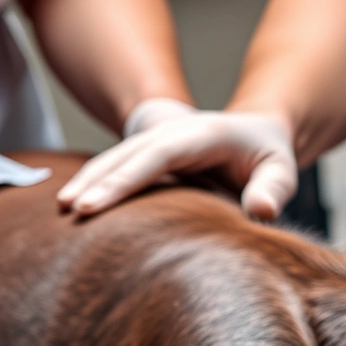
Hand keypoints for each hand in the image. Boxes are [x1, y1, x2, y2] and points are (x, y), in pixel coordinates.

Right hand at [57, 99, 297, 219]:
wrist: (257, 133)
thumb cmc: (268, 155)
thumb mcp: (282, 169)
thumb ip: (274, 189)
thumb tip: (260, 212)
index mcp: (201, 135)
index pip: (156, 156)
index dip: (124, 179)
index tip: (95, 204)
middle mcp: (172, 134)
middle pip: (127, 155)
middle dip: (96, 181)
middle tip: (70, 211)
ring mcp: (157, 143)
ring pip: (115, 158)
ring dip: (88, 180)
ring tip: (63, 209)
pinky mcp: (149, 157)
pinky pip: (117, 167)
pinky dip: (94, 182)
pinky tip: (73, 203)